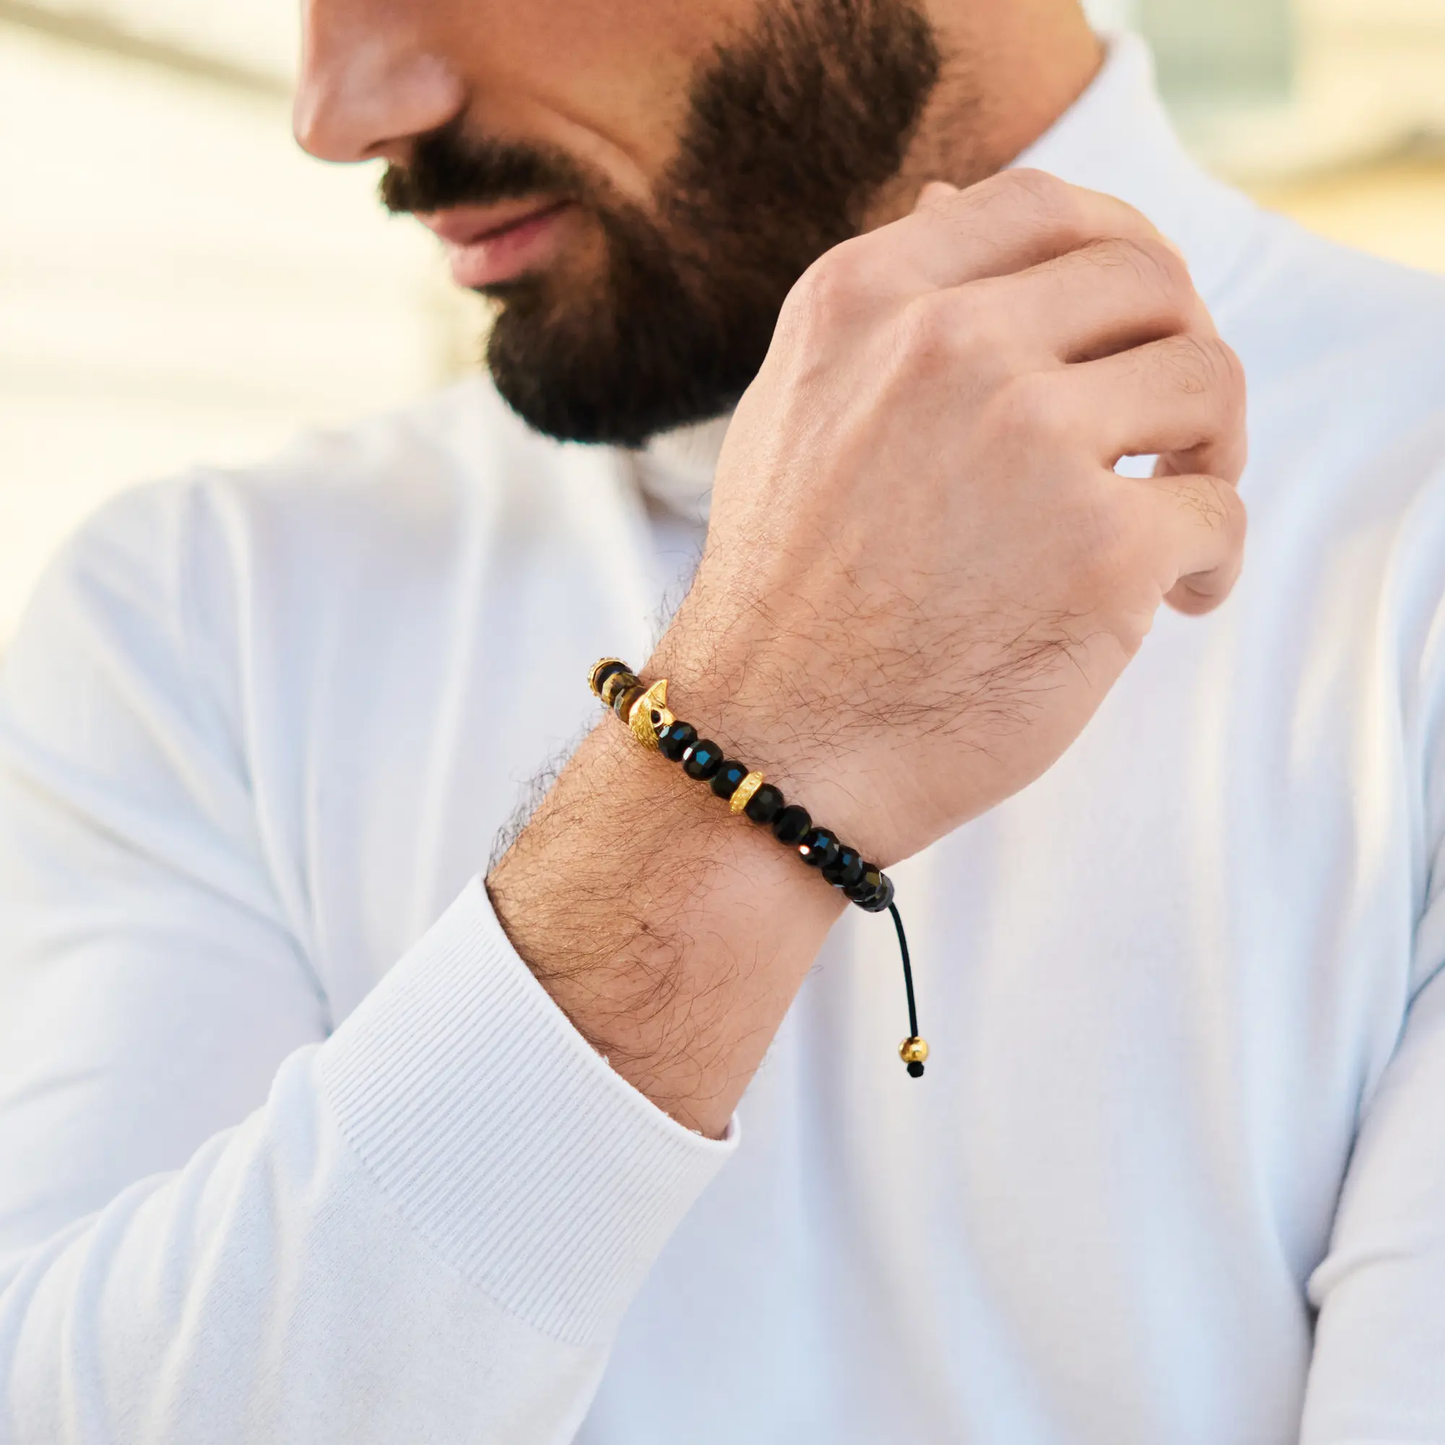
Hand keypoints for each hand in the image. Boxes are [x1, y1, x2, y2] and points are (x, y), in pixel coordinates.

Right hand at [491, 170, 1245, 1134]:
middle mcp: (946, 346)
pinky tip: (1169, 602)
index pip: (1049, 208)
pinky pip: (1217, 513)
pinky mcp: (1098, 550)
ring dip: (1210, 454)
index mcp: (869, 299)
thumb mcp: (794, 412)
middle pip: (1151, 284)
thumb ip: (885, 314)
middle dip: (1179, 356)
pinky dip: (1210, 560)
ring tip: (1170, 522)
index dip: (1122, 257)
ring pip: (1207, 383)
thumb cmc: (786, 599)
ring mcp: (1027, 439)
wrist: (766, 749)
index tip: (1134, 329)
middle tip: (1170, 438)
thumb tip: (954, 201)